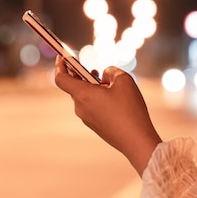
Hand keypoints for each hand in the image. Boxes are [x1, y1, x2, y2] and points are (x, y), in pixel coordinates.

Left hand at [54, 56, 161, 175]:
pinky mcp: (95, 126)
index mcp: (83, 95)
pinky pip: (91, 107)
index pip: (61, 79)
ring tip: (108, 84)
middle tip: (95, 70)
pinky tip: (114, 99)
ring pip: (84, 97)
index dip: (60, 66)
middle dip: (82, 76)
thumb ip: (110, 71)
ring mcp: (87, 119)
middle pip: (74, 87)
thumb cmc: (130, 109)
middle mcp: (81, 108)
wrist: (136, 140)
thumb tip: (104, 75)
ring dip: (92, 87)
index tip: (62, 57)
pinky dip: (97, 99)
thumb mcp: (123, 80)